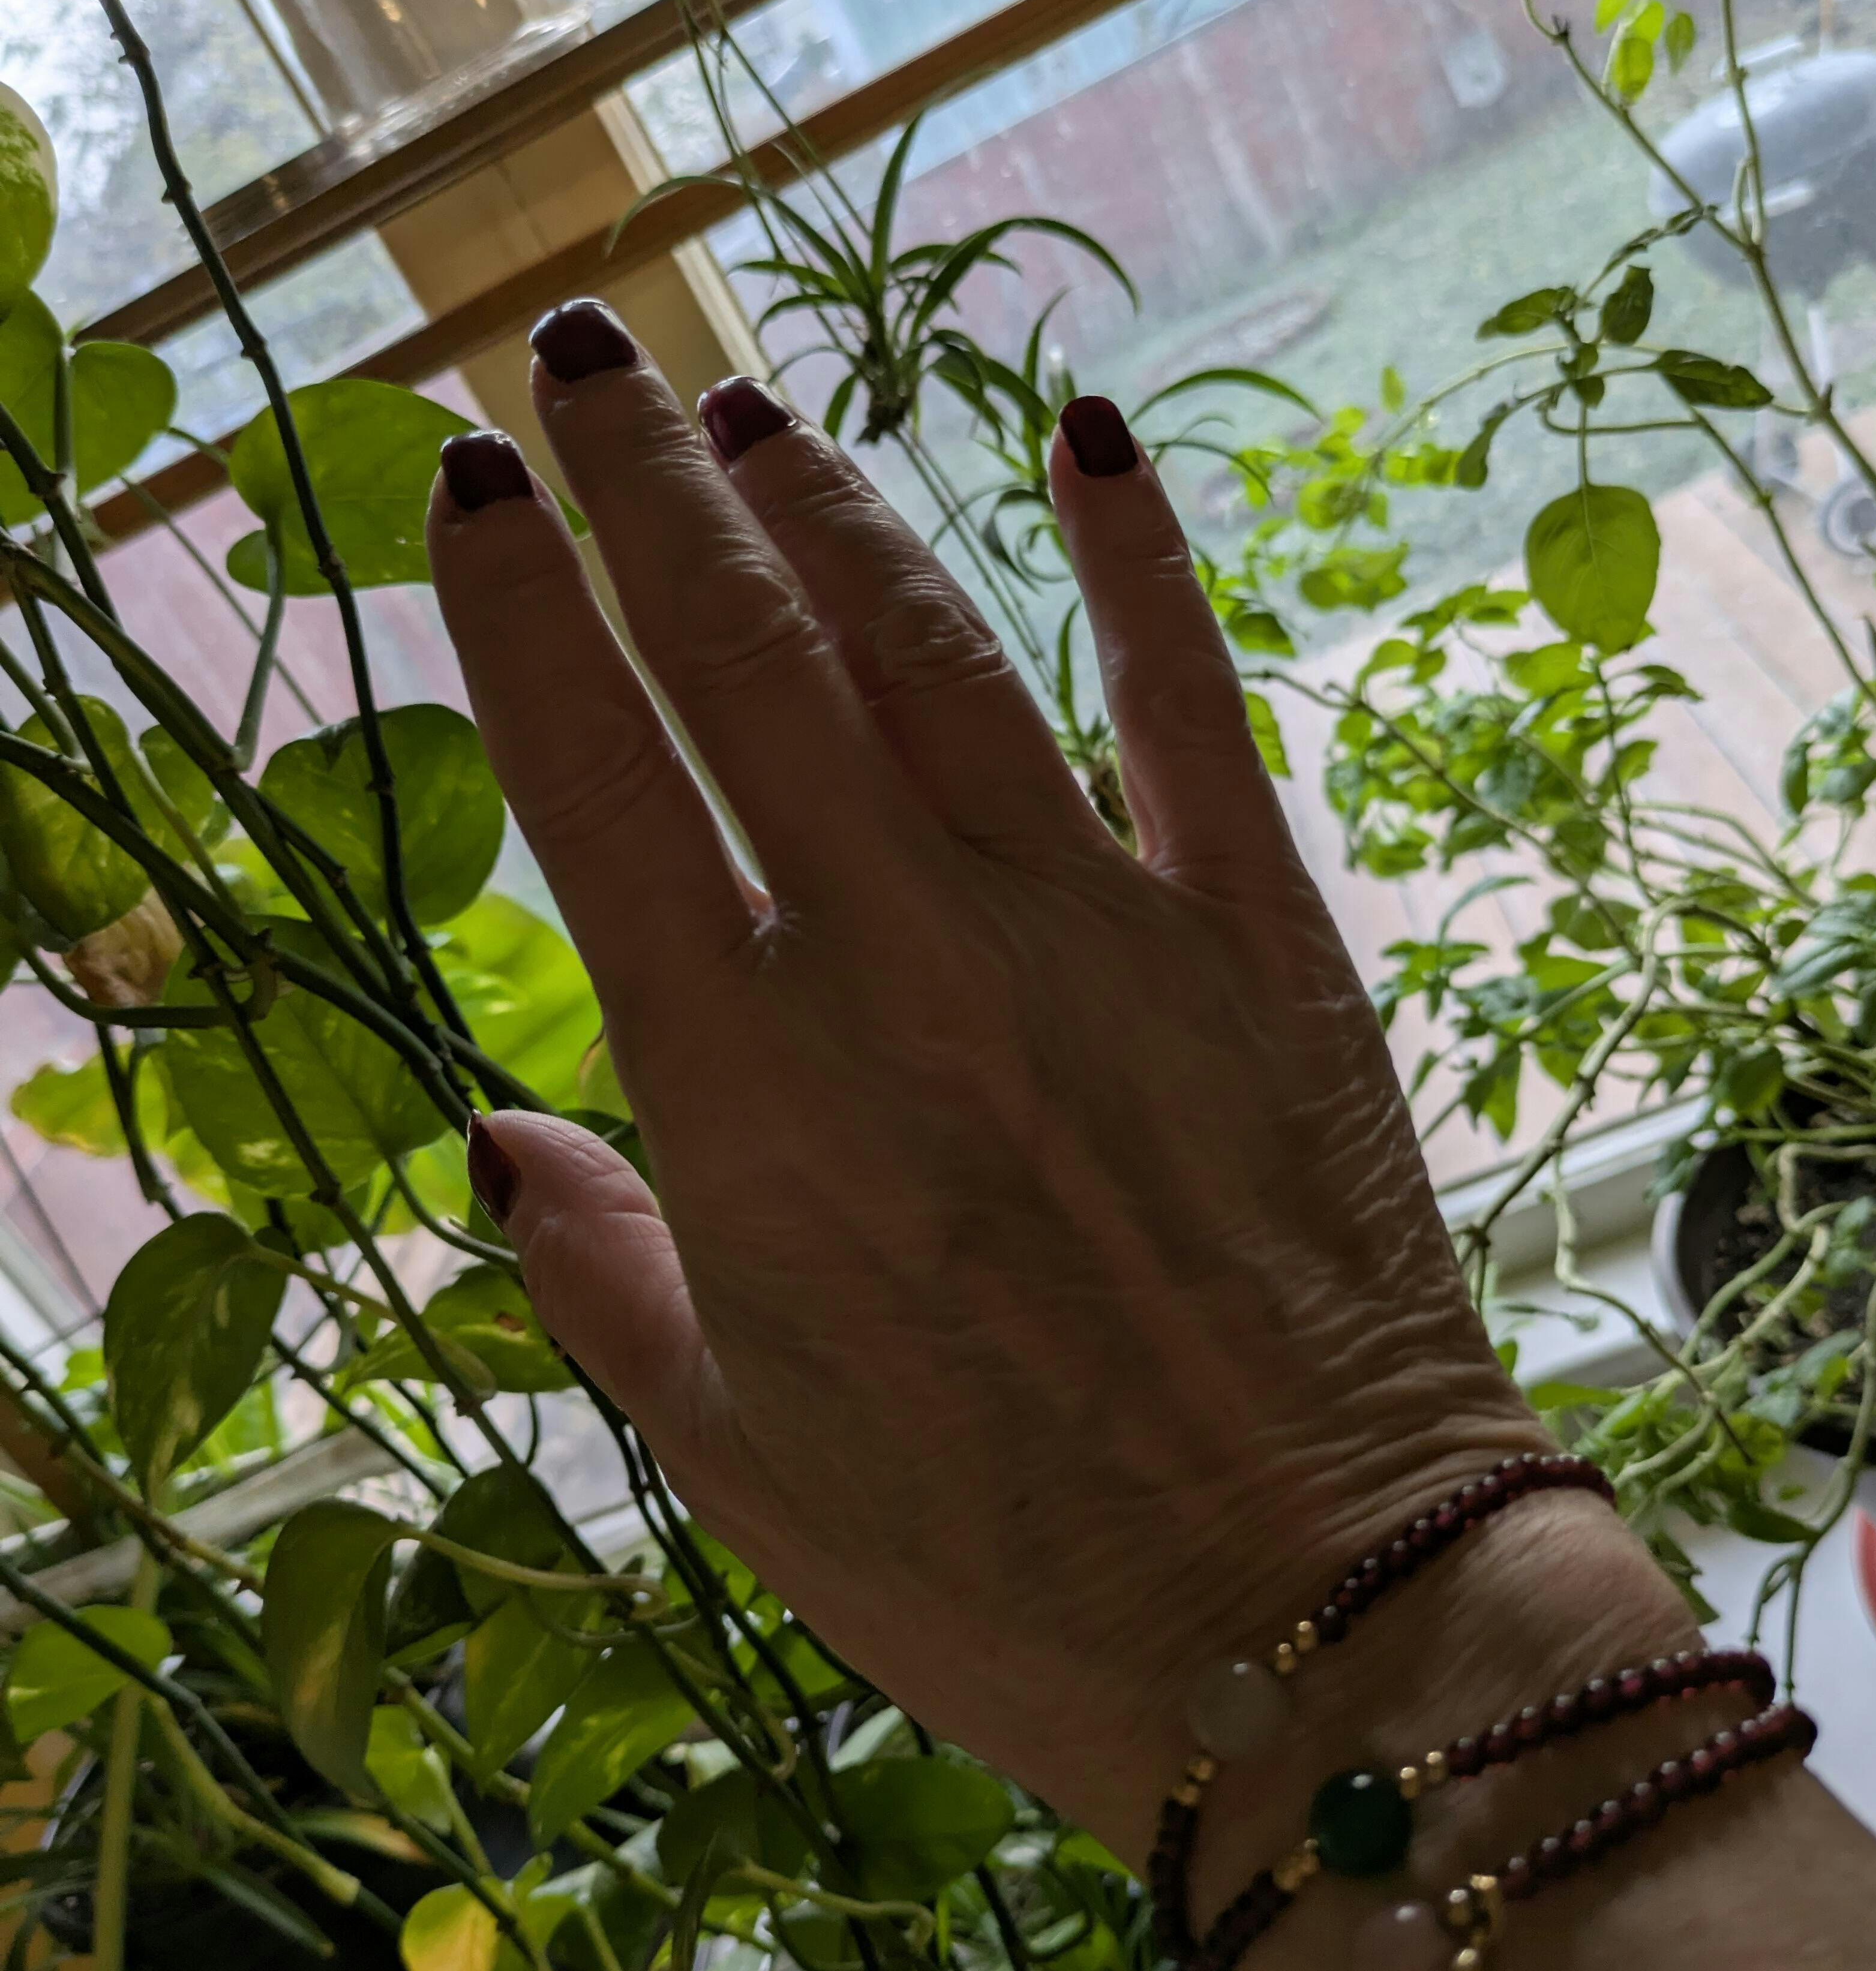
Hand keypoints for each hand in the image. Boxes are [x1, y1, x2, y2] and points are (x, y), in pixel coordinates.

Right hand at [425, 308, 1554, 1858]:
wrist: (1307, 1623)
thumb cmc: (996, 1570)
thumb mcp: (735, 1457)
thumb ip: (601, 1275)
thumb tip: (493, 1141)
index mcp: (749, 1098)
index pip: (596, 784)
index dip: (521, 609)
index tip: (474, 482)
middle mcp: (904, 972)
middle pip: (746, 665)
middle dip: (648, 485)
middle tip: (584, 347)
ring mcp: (1098, 939)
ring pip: (938, 657)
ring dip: (837, 509)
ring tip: (757, 413)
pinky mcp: (1266, 948)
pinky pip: (1195, 712)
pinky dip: (1143, 566)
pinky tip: (1090, 441)